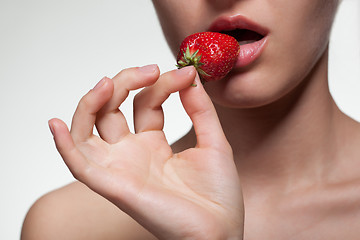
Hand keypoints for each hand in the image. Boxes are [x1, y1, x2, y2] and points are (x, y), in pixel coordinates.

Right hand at [49, 65, 243, 239]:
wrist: (220, 230)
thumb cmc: (217, 194)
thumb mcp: (213, 142)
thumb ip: (200, 110)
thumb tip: (190, 76)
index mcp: (153, 143)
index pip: (145, 102)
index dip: (161, 83)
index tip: (186, 74)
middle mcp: (132, 152)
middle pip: (111, 109)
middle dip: (126, 82)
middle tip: (151, 69)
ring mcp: (121, 167)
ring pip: (89, 129)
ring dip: (91, 102)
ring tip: (108, 82)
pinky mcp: (114, 185)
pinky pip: (79, 165)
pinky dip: (64, 145)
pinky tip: (56, 123)